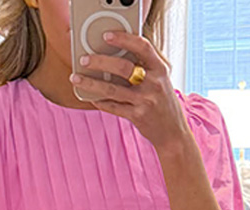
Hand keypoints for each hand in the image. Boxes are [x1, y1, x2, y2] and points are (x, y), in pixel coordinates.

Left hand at [69, 30, 189, 149]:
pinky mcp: (137, 116)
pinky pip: (113, 107)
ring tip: (75, 78)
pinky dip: (100, 102)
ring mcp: (145, 101)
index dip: (124, 39)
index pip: (142, 47)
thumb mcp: (160, 81)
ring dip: (91, 83)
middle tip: (84, 59)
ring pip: (112, 89)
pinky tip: (90, 97)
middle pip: (123, 67)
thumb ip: (145, 68)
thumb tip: (115, 55)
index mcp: (160, 69)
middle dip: (100, 61)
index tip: (107, 35)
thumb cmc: (163, 103)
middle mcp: (154, 84)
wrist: (174, 133)